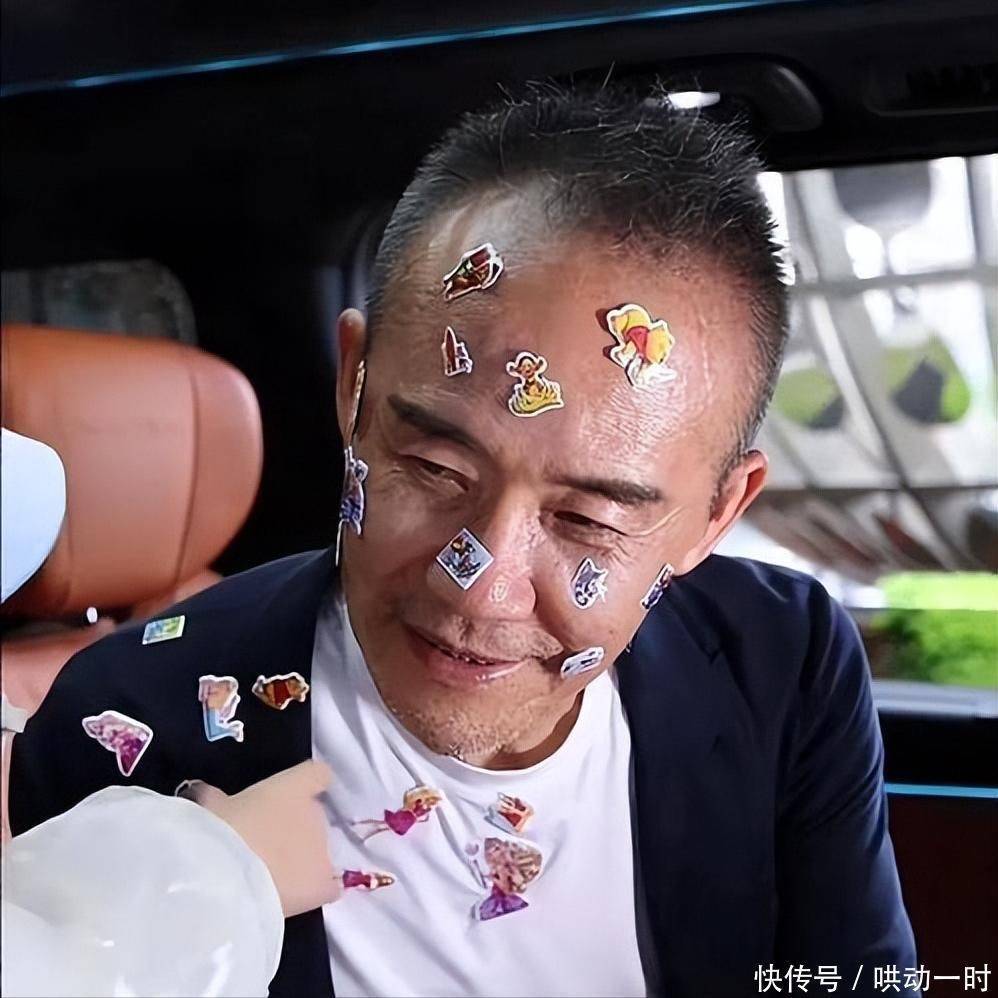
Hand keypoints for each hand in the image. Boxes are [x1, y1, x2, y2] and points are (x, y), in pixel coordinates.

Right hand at [178, 760, 342, 916]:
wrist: (224, 876)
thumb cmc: (216, 831)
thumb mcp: (211, 806)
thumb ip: (217, 799)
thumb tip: (207, 796)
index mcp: (293, 785)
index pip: (317, 774)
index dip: (308, 786)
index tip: (292, 799)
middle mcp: (315, 812)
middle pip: (314, 817)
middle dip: (294, 830)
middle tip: (264, 846)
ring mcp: (323, 848)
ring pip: (319, 851)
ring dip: (301, 860)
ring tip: (271, 877)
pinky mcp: (322, 884)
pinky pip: (329, 885)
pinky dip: (315, 890)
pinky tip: (295, 897)